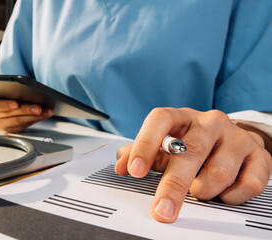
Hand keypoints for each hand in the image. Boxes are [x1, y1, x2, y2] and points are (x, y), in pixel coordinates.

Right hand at [0, 96, 53, 132]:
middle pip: (11, 115)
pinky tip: (44, 115)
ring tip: (46, 111)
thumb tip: (27, 91)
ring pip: (20, 122)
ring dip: (35, 116)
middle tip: (39, 108)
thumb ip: (10, 92)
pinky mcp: (11, 130)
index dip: (6, 105)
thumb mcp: (2, 93)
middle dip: (27, 110)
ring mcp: (1, 125)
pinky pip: (24, 126)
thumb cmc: (2, 96)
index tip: (16, 103)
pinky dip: (36, 119)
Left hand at [115, 108, 271, 222]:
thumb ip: (137, 154)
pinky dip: (231, 196)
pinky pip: (249, 183)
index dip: (145, 144)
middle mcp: (210, 122)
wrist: (231, 141)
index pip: (160, 120)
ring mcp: (237, 137)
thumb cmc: (190, 144)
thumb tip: (120, 164)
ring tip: (199, 191)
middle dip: (173, 186)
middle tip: (162, 209)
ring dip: (204, 190)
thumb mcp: (162, 145)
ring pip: (218, 171)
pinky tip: (223, 192)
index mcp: (181, 117)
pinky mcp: (260, 155)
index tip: (134, 171)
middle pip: (189, 152)